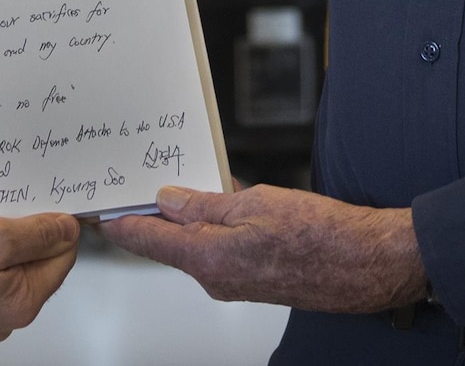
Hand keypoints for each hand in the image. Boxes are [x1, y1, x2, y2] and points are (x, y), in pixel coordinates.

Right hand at [0, 211, 80, 340]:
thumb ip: (37, 234)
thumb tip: (67, 229)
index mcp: (22, 304)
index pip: (62, 259)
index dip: (58, 227)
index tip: (47, 205)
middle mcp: (6, 315)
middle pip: (36, 262)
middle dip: (26, 233)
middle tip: (6, 210)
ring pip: (8, 264)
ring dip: (0, 239)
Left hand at [99, 185, 426, 313]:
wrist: (368, 265)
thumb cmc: (321, 235)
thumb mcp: (255, 203)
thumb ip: (204, 204)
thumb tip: (166, 200)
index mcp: (208, 259)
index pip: (144, 240)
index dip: (117, 221)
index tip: (96, 208)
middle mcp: (215, 278)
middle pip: (165, 243)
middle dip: (150, 213)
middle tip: (136, 181)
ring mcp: (234, 282)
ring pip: (193, 245)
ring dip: (183, 219)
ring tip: (176, 186)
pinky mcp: (252, 279)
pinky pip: (218, 250)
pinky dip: (210, 229)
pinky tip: (217, 205)